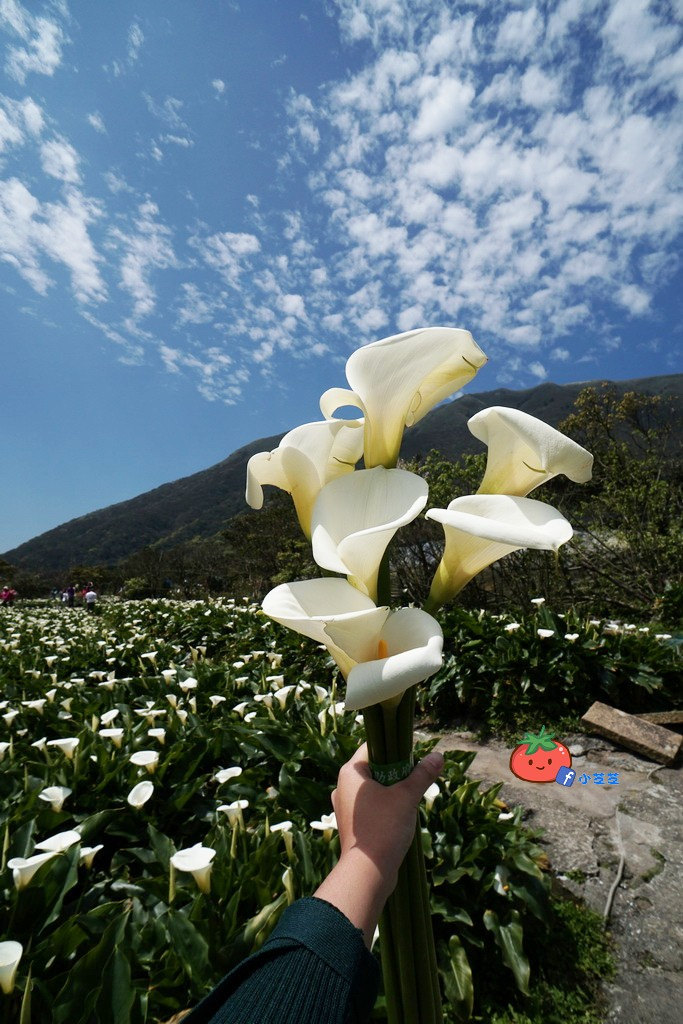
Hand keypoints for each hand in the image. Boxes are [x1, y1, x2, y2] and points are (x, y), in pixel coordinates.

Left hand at [331, 742, 443, 895]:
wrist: (367, 874)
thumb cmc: (384, 828)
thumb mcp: (407, 797)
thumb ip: (422, 775)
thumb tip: (438, 756)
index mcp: (350, 773)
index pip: (372, 748)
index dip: (393, 749)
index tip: (412, 758)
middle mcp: (343, 787)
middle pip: (374, 769)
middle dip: (396, 774)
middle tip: (414, 782)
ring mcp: (345, 808)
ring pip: (374, 790)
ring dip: (393, 793)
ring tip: (409, 803)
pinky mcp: (352, 826)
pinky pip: (371, 808)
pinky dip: (386, 809)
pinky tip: (400, 819)